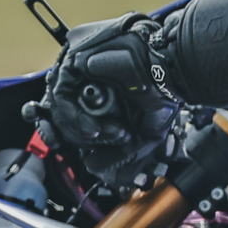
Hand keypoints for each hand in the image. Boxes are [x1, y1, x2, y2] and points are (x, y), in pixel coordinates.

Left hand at [44, 14, 177, 188]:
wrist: (168, 76)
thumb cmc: (161, 99)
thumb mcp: (141, 137)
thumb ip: (116, 154)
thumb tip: (91, 166)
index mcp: (101, 96)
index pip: (73, 119)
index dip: (79, 137)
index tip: (96, 146)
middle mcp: (88, 83)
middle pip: (62, 113)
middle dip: (79, 135)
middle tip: (102, 139)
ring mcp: (81, 72)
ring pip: (59, 106)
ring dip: (78, 128)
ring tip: (100, 134)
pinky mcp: (76, 61)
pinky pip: (61, 94)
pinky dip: (74, 117)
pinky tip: (93, 128)